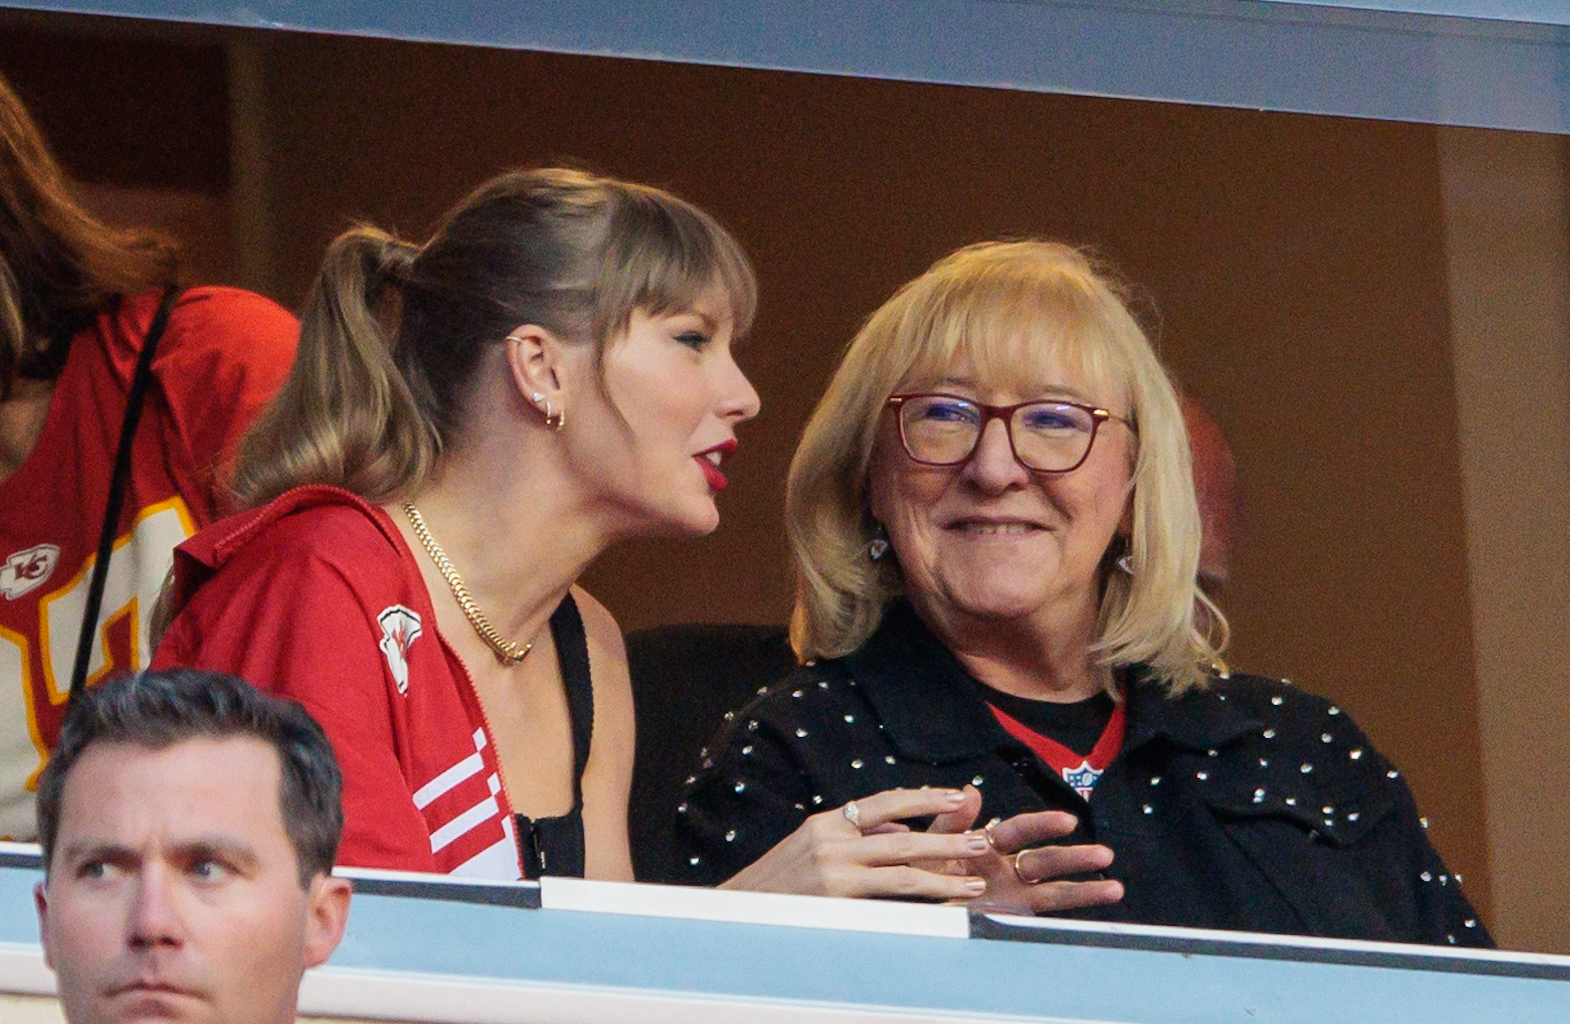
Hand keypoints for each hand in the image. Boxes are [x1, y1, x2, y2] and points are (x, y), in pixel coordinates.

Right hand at [719, 787, 991, 900]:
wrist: (735, 912)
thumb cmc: (776, 885)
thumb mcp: (809, 849)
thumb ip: (852, 838)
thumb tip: (898, 832)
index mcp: (827, 822)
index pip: (885, 802)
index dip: (925, 798)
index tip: (959, 796)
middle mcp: (832, 840)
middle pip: (904, 835)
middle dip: (948, 837)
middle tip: (983, 839)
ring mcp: (835, 870)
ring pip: (903, 869)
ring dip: (944, 875)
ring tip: (975, 880)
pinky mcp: (837, 899)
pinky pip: (889, 898)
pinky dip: (920, 902)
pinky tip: (943, 907)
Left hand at [927, 787, 1124, 913]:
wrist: (906, 900)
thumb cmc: (920, 866)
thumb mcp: (932, 841)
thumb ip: (950, 821)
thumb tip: (971, 791)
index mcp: (986, 843)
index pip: (1018, 831)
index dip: (1042, 826)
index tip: (1067, 822)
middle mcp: (1005, 868)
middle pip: (1044, 861)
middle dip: (1073, 858)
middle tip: (1103, 854)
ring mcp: (1009, 895)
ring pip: (1051, 890)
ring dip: (1083, 889)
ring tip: (1115, 888)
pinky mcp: (1008, 918)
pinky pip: (1037, 917)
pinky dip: (1061, 913)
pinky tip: (1090, 910)